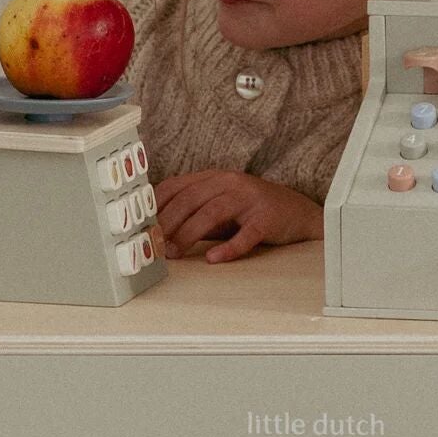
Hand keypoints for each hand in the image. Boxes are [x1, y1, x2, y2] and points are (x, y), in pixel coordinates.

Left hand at [152, 171, 323, 263]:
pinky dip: (228, 247)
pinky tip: (214, 259)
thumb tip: (157, 232)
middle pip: (190, 199)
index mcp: (213, 178)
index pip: (175, 186)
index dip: (155, 206)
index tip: (141, 227)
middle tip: (154, 245)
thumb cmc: (250, 211)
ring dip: (189, 234)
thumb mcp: (218, 206)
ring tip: (175, 253)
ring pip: (212, 212)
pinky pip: (245, 233)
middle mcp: (229, 183)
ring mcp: (248, 198)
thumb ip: (193, 213)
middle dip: (168, 223)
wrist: (297, 212)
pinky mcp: (266, 218)